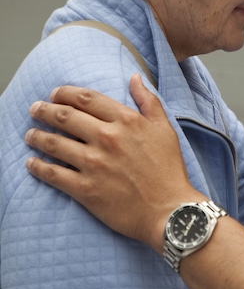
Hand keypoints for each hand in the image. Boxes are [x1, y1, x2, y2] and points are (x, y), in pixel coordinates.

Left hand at [25, 75, 202, 252]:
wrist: (170, 210)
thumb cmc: (169, 169)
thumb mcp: (165, 128)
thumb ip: (148, 100)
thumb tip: (134, 77)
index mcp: (126, 120)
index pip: (86, 98)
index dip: (65, 93)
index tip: (55, 93)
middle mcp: (107, 138)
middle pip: (65, 117)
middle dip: (44, 110)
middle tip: (34, 109)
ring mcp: (95, 164)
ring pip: (55, 143)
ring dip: (37, 136)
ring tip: (29, 134)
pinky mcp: (86, 189)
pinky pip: (54, 174)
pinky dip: (38, 167)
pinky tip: (31, 163)